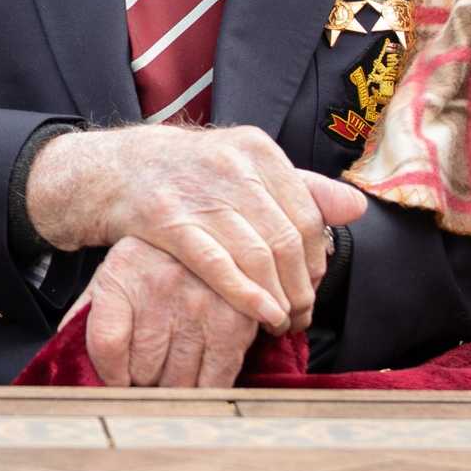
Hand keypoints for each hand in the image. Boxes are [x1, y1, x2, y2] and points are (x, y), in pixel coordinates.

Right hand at [26, 124, 366, 332]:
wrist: (114, 168)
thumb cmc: (187, 173)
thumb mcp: (243, 164)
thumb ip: (301, 187)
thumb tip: (356, 207)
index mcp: (257, 150)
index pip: (309, 214)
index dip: (318, 258)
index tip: (314, 285)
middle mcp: (232, 165)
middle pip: (288, 239)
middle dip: (301, 286)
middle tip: (301, 314)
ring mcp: (198, 191)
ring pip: (258, 255)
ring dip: (277, 297)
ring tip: (280, 321)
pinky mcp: (166, 219)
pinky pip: (217, 264)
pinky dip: (246, 294)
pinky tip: (261, 314)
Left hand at [63, 236, 259, 386]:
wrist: (206, 225)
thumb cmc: (151, 261)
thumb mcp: (114, 273)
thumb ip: (88, 313)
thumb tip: (62, 353)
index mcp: (122, 272)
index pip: (106, 345)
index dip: (110, 374)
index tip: (118, 378)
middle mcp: (161, 286)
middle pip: (142, 370)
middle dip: (143, 378)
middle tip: (150, 367)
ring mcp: (202, 304)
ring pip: (177, 382)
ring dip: (172, 385)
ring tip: (173, 366)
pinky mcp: (236, 323)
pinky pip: (214, 382)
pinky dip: (204, 388)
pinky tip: (198, 373)